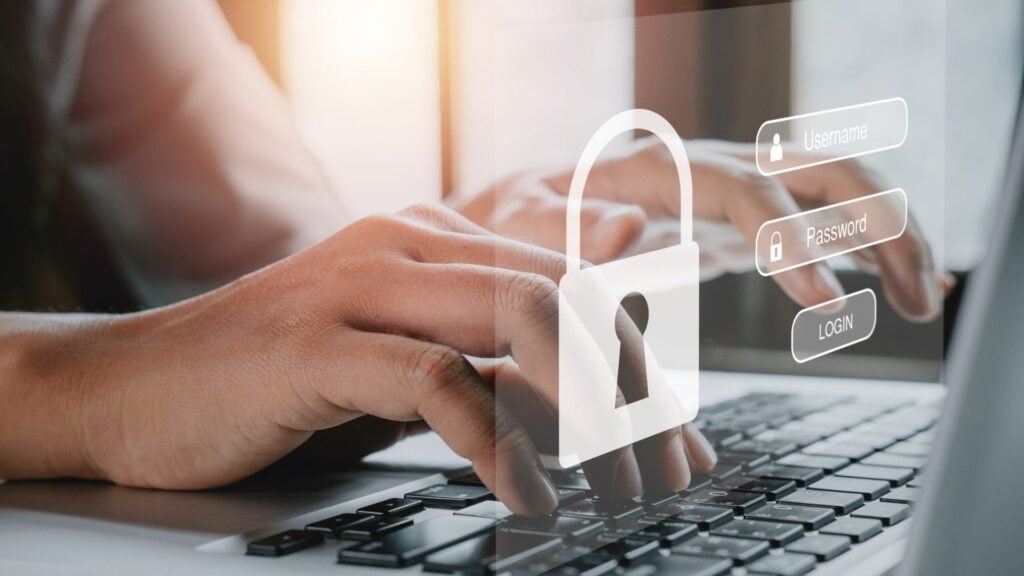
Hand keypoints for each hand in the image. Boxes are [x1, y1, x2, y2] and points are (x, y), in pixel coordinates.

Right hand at [16, 205, 714, 514]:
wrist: (133, 385)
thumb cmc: (271, 380)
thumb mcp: (395, 362)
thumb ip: (477, 356)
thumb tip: (575, 387)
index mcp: (431, 241)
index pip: (569, 281)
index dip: (637, 359)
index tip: (674, 437)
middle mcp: (405, 243)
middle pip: (565, 294)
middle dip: (635, 388)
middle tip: (666, 473)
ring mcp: (358, 284)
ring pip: (521, 315)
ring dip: (589, 411)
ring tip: (619, 489)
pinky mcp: (314, 343)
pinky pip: (436, 379)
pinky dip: (498, 442)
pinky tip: (528, 497)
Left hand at [457, 139, 947, 319]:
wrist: (519, 210)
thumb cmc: (516, 222)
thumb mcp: (523, 228)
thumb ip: (568, 233)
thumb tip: (632, 230)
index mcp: (659, 171)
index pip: (744, 191)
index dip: (789, 240)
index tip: (824, 303)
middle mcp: (707, 170)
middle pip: (814, 172)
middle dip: (875, 226)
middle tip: (913, 298)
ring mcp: (730, 195)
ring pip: (831, 191)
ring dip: (887, 236)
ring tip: (925, 299)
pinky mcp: (737, 225)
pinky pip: (815, 225)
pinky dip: (862, 248)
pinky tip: (900, 283)